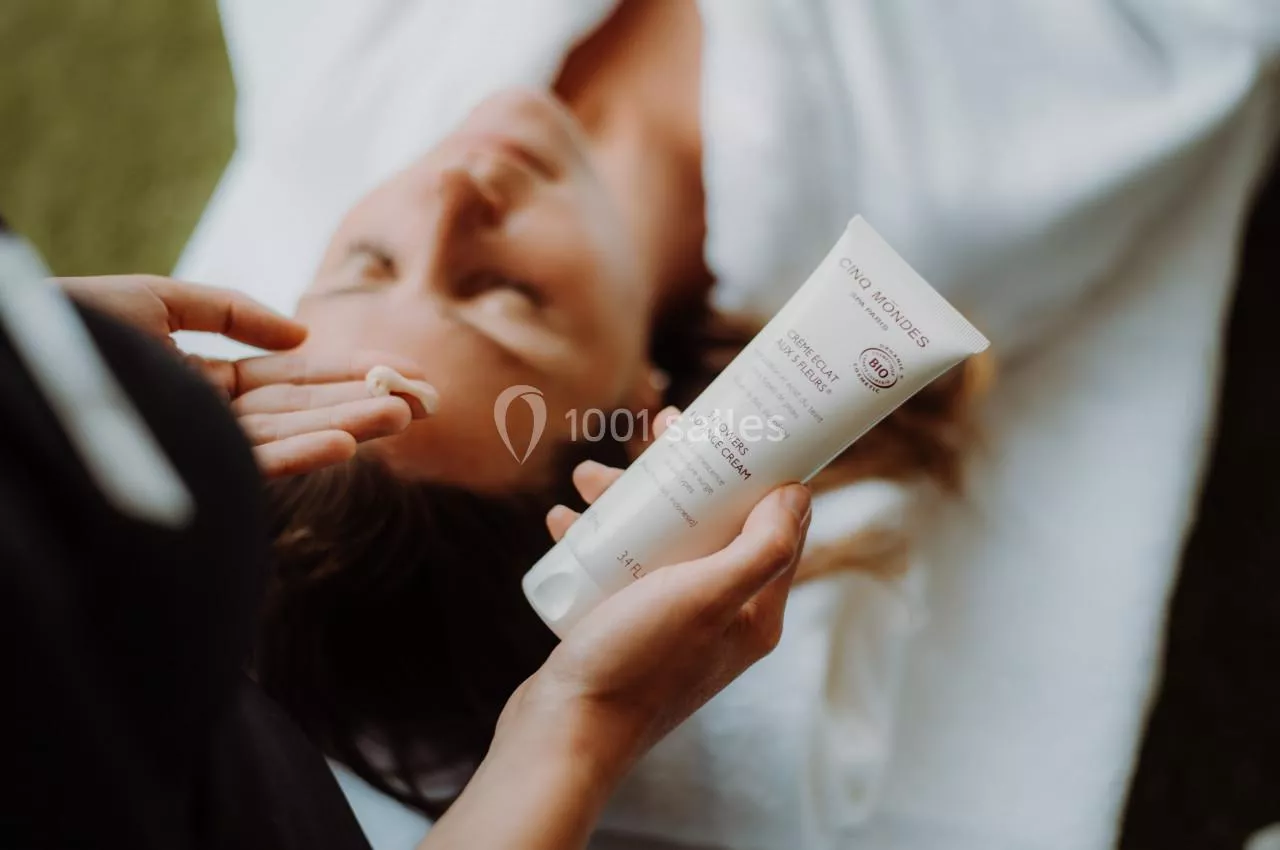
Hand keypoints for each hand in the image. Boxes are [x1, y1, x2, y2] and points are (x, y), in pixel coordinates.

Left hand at [56, 275, 428, 476]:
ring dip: (348, 427)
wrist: (19, 362)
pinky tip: (343, 442)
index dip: (347, 374)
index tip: (403, 374)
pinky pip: (252, 462)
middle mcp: (207, 420)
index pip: (289, 380)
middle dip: (365, 404)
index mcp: (201, 380)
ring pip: (287, 437)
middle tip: (429, 403)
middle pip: (301, 411)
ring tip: (405, 416)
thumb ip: (229, 312)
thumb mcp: (151, 300)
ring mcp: (200, 446)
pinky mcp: (188, 467)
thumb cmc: (70, 329)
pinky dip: (299, 452)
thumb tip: (300, 335)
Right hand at [524, 407, 811, 772]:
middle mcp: (719, 617)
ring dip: (629, 499)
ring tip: (586, 478)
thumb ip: (762, 549)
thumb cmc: (636, 665)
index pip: (774, 525)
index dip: (756, 470)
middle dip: (680, 474)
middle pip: (712, 522)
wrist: (563, 734)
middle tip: (653, 432)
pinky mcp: (630, 631)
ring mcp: (672, 625)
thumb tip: (800, 494)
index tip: (727, 426)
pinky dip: (598, 538)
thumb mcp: (706, 596)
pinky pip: (622, 567)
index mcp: (753, 612)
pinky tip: (565, 522)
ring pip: (662, 539)